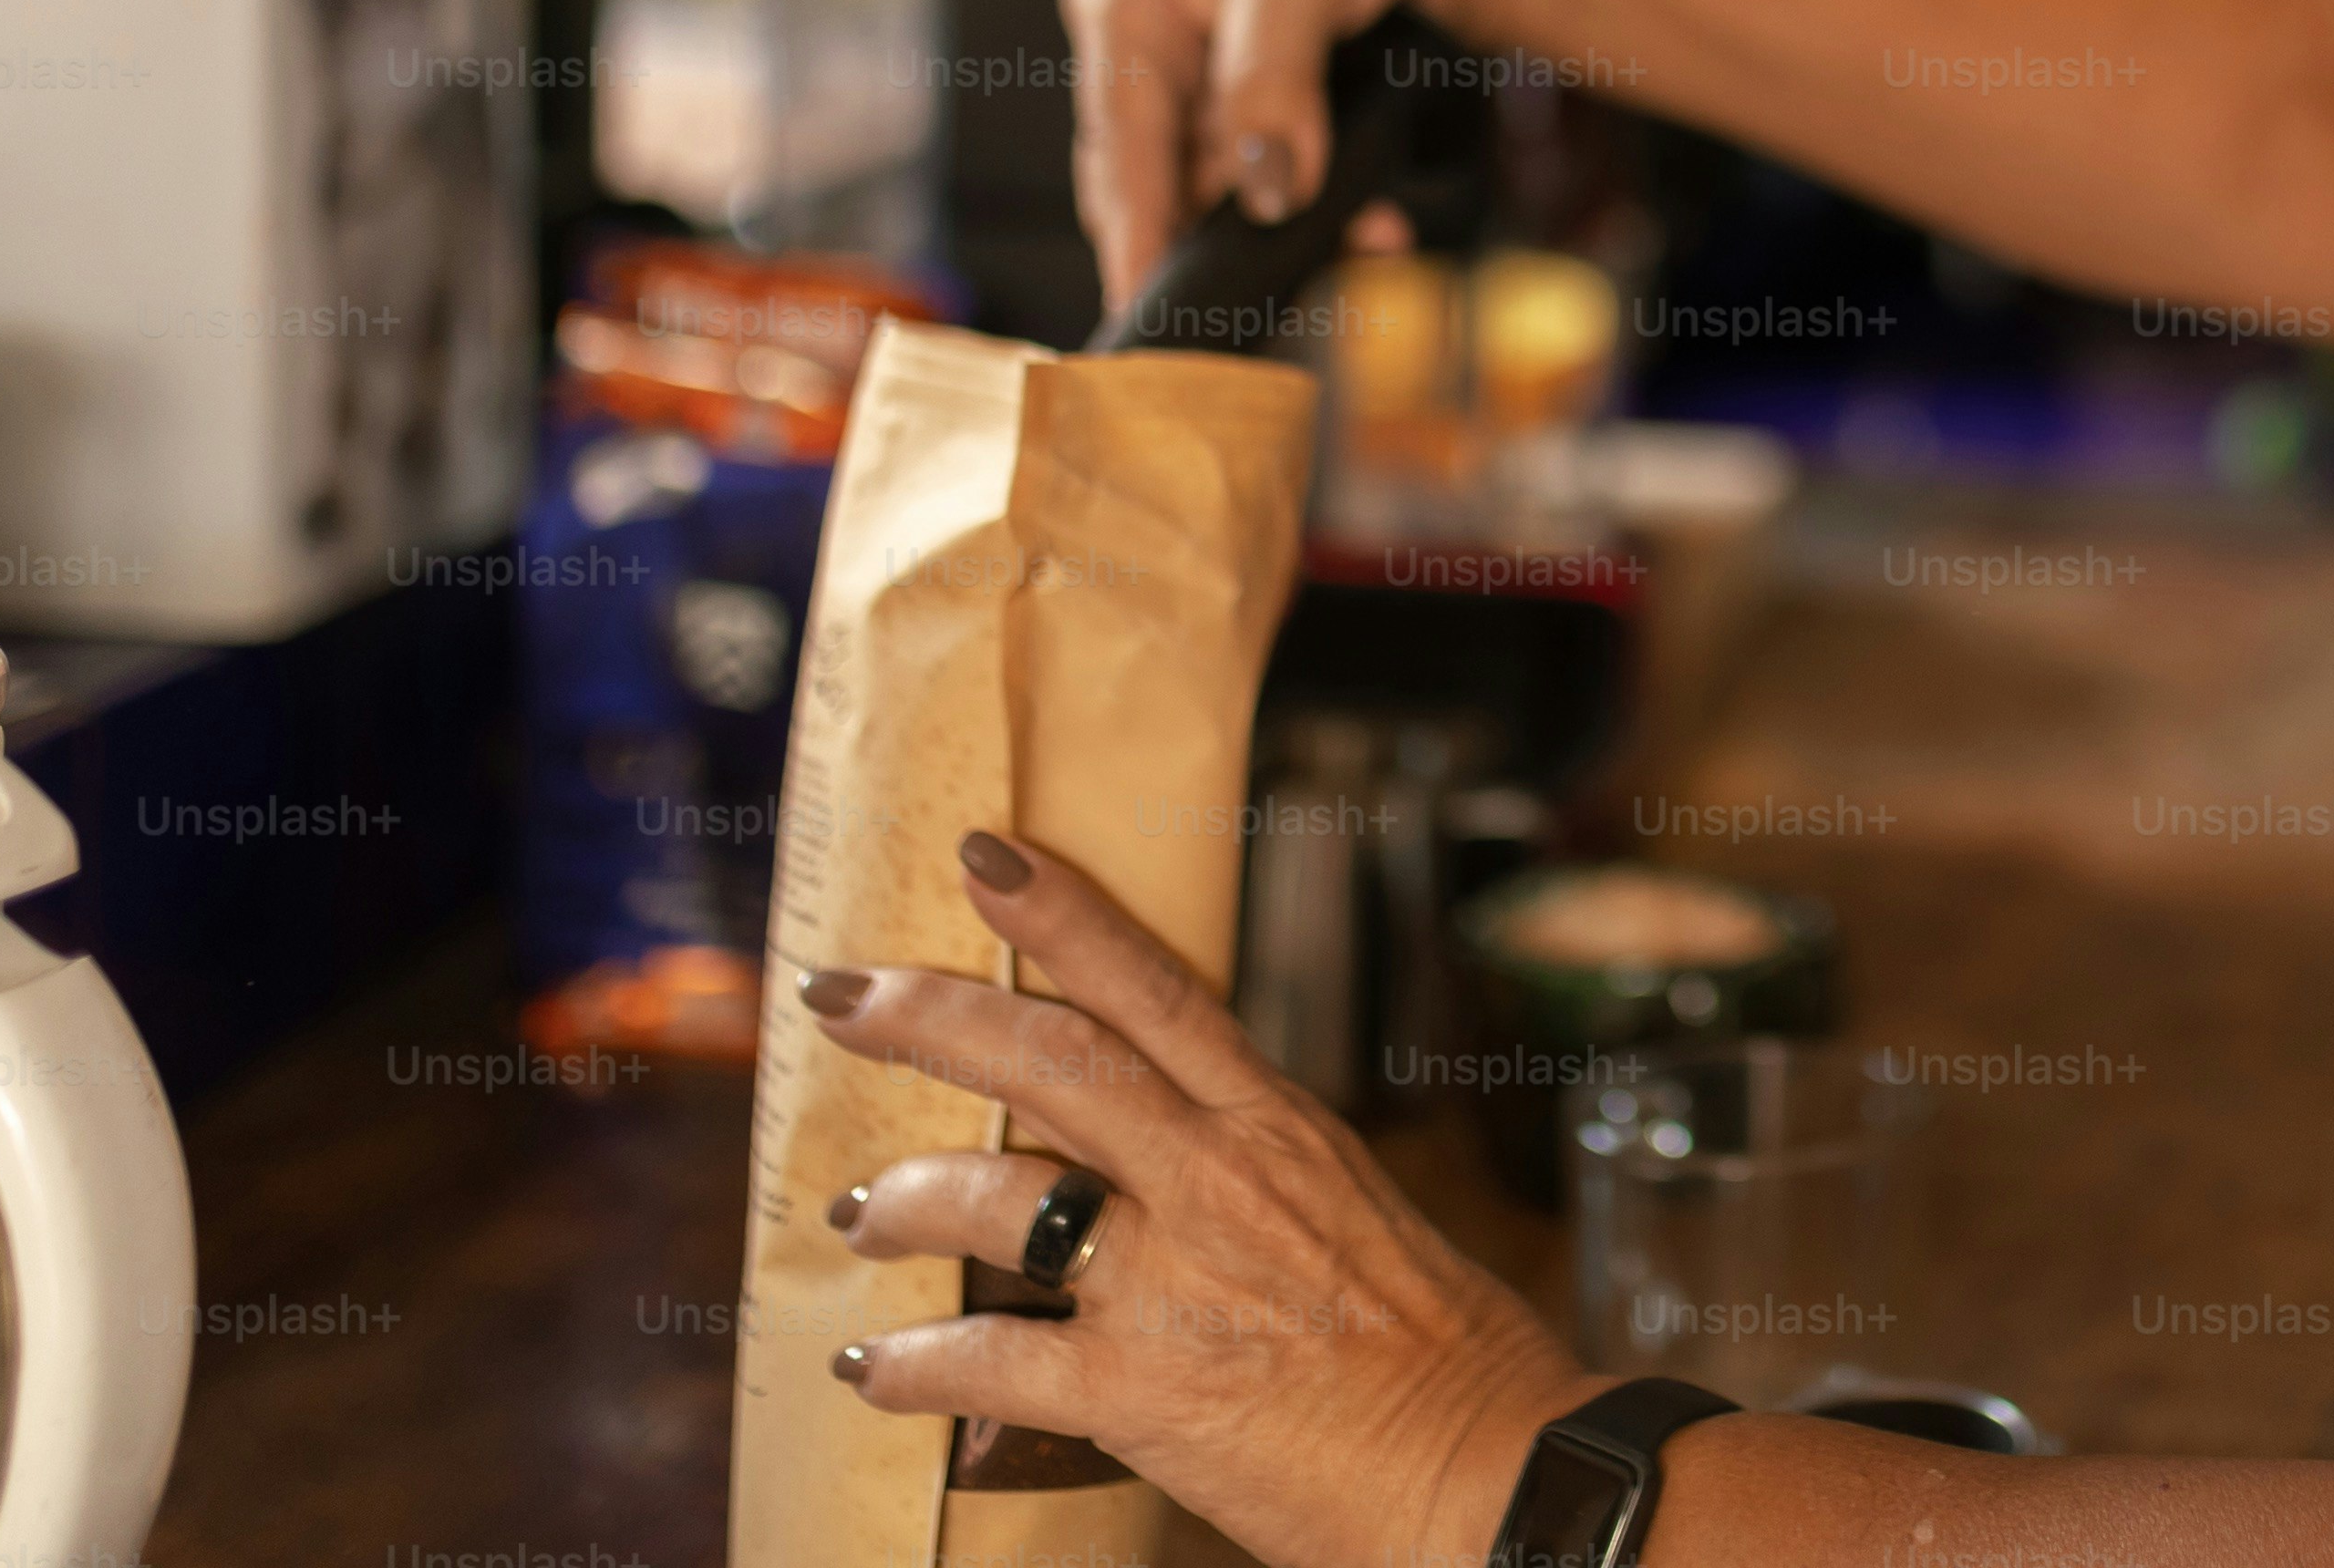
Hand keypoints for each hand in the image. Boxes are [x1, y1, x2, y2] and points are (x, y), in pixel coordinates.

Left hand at [807, 833, 1589, 1567]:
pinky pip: (987, 1362)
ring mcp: (1173, 1282)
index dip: (1064, 915)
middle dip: (931, 1016)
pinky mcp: (1140, 1393)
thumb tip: (1186, 1186)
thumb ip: (1262, 1189)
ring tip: (854, 1212)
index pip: (1156, 991)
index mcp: (1281, 1131)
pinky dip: (911, 1365)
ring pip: (996, 1198)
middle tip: (841, 989)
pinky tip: (871, 1368)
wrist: (1492, 1476)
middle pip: (1052, 1060)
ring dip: (902, 1199)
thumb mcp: (1360, 1221)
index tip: (987, 857)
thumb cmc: (1450, 1363)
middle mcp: (1219, 1183)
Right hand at [1057, 0, 1464, 306]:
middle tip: (1261, 303)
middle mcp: (1143, 50)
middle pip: (1155, 182)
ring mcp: (1193, 89)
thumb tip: (1266, 187)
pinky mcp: (1241, 115)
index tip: (1146, 308)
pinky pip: (1259, 186)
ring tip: (1359, 234)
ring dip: (1279, 229)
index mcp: (1123, 0)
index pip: (1118, 139)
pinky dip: (1314, 211)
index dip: (1134, 232)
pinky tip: (1372, 221)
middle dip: (1216, 240)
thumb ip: (1273, 73)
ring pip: (1213, 195)